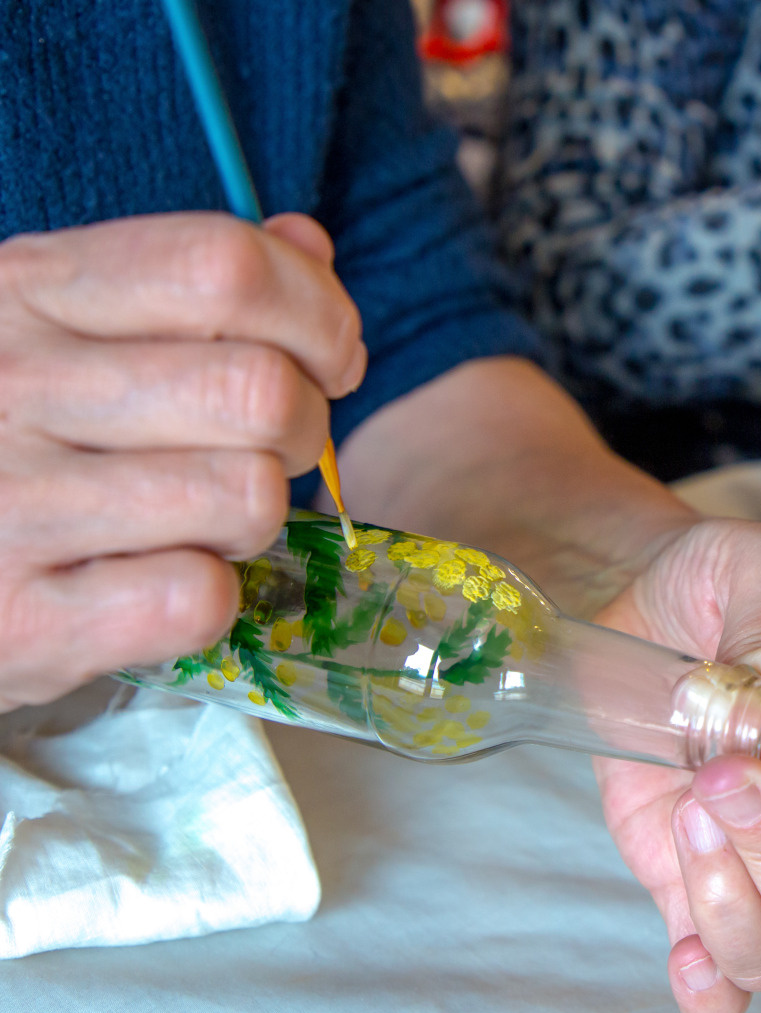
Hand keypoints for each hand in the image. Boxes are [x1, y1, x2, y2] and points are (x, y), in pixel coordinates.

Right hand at [0, 212, 364, 709]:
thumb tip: (307, 242)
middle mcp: (9, 383)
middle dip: (306, 427)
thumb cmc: (12, 436)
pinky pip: (199, 598)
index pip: (224, 265)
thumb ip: (192, 280)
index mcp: (27, 289)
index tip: (329, 362)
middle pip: (260, 389)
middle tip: (271, 452)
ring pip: (248, 495)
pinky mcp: (27, 621)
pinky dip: (209, 601)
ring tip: (203, 520)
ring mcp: (11, 505)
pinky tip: (155, 583)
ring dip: (257, 518)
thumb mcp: (66, 327)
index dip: (318, 316)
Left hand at [590, 518, 760, 1012]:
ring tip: (685, 820)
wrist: (643, 609)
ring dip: (728, 905)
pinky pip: (727, 983)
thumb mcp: (750, 561)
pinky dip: (709, 985)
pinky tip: (682, 952)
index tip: (759, 706)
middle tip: (713, 779)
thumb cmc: (717, 584)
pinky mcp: (698, 890)